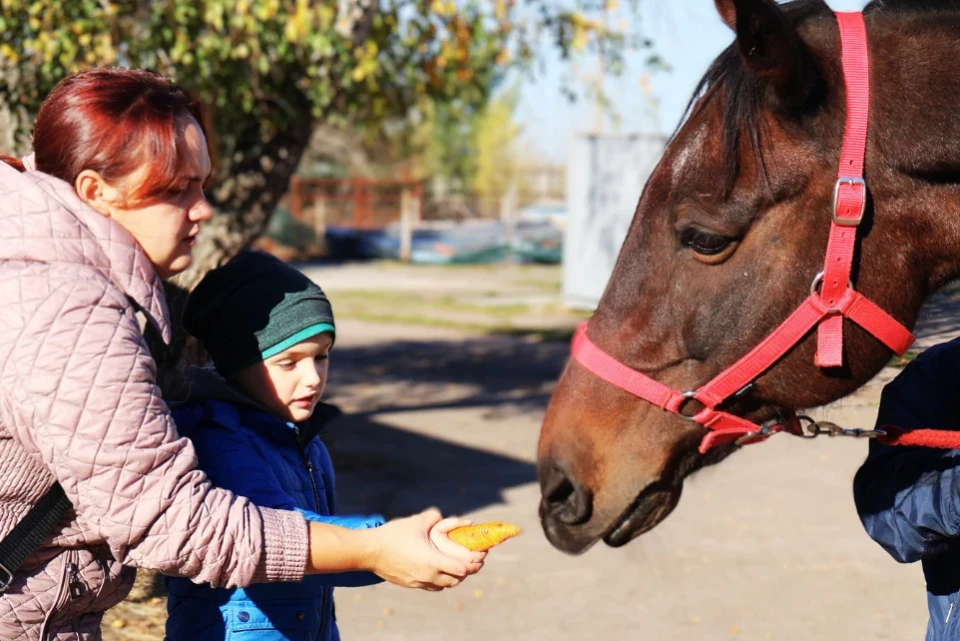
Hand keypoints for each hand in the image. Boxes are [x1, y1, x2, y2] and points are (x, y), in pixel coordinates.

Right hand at [366, 508, 485, 590]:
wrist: (370, 551)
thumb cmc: (394, 535)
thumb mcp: (416, 521)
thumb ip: (434, 516)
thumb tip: (443, 516)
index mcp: (433, 560)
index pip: (463, 568)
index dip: (475, 562)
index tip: (481, 554)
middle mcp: (428, 575)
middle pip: (458, 579)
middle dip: (469, 570)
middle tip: (474, 560)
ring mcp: (419, 582)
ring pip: (446, 584)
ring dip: (456, 576)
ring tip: (460, 565)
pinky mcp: (411, 585)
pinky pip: (433, 586)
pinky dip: (442, 580)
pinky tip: (441, 570)